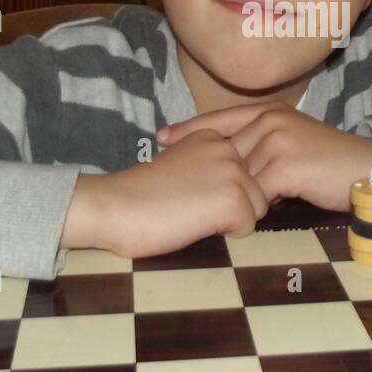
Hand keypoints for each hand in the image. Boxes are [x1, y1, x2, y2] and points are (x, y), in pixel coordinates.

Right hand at [65, 129, 267, 257]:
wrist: (114, 206)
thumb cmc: (140, 195)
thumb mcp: (181, 166)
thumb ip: (209, 168)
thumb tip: (235, 187)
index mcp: (213, 137)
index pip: (244, 171)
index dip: (223, 192)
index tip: (190, 195)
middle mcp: (227, 148)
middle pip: (256, 189)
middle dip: (232, 205)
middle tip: (191, 208)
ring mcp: (232, 171)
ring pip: (257, 208)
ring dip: (230, 219)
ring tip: (193, 215)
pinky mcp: (232, 198)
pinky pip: (247, 227)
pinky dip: (224, 234)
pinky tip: (194, 224)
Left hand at [156, 102, 371, 211]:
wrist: (369, 171)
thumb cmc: (331, 165)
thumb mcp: (294, 145)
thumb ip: (263, 148)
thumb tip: (231, 170)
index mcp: (270, 112)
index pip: (218, 119)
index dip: (188, 130)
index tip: (160, 139)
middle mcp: (270, 120)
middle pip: (225, 153)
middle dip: (209, 174)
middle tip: (183, 189)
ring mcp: (276, 142)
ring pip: (238, 177)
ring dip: (239, 197)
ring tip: (226, 211)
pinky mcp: (284, 166)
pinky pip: (255, 194)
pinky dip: (254, 208)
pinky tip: (257, 217)